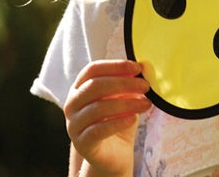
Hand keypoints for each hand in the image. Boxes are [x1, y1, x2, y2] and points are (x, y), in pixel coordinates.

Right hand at [64, 59, 151, 175]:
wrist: (114, 152)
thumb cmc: (119, 117)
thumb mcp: (124, 96)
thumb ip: (128, 82)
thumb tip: (142, 68)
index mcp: (80, 87)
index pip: (93, 69)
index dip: (115, 66)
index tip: (138, 68)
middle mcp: (72, 104)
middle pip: (95, 86)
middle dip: (123, 83)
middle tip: (145, 86)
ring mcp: (74, 124)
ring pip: (98, 108)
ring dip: (126, 103)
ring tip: (146, 103)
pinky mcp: (81, 143)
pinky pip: (98, 130)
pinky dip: (118, 122)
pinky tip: (133, 118)